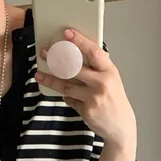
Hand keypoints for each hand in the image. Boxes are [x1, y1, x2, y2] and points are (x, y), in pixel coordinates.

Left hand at [36, 30, 136, 160]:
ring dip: (51, 80)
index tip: (67, 34)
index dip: (79, 41)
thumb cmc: (115, 101)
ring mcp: (94, 98)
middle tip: (45, 53)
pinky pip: (70, 100)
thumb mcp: (112, 80)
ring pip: (67, 85)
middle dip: (57, 59)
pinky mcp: (86, 111)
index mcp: (110, 71)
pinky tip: (64, 94)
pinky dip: (66, 96)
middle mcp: (102, 83)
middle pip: (75, 68)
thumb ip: (98, 68)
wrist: (121, 126)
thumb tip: (77, 54)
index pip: (93, 52)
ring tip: (40, 75)